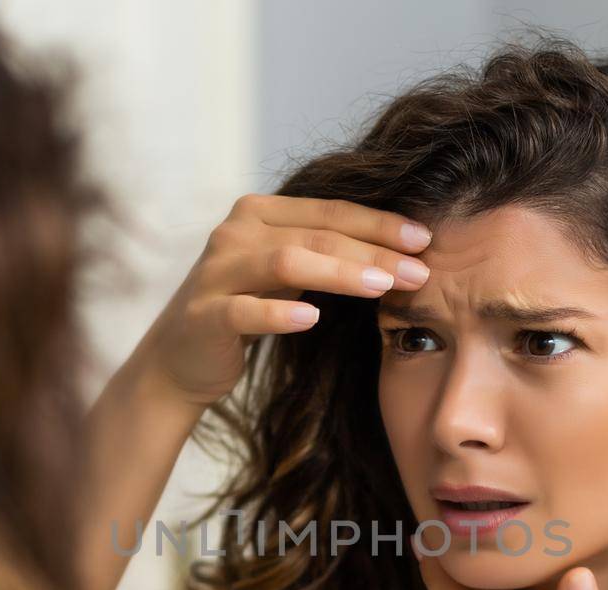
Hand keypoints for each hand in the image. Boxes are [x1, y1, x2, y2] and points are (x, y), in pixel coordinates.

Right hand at [132, 194, 433, 407]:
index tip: (426, 238)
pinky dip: (279, 313)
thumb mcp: (287, 275)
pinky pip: (245, 310)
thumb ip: (327, 254)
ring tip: (382, 286)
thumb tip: (405, 251)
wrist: (180, 360)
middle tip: (421, 270)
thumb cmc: (247, 311)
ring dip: (339, 272)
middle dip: (373, 250)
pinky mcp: (204, 315)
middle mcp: (235, 233)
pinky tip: (312, 319)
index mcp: (259, 213)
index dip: (380, 222)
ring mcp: (216, 272)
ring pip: (285, 262)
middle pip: (315, 234)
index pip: (330, 211)